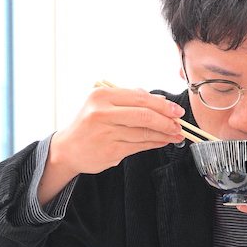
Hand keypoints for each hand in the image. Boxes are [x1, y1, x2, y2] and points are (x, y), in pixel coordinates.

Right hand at [38, 86, 184, 203]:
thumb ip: (131, 100)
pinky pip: (139, 146)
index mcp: (101, 96)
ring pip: (144, 132)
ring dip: (164, 134)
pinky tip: (163, 141)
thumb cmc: (90, 124)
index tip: (176, 110)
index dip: (162, 105)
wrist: (67, 149)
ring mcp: (106, 132)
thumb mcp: (104, 105)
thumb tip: (162, 100)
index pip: (140, 98)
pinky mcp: (110, 150)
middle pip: (144, 114)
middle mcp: (102, 113)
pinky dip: (155, 143)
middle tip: (179, 123)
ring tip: (176, 134)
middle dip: (166, 119)